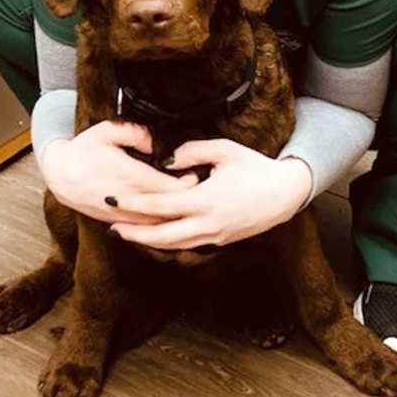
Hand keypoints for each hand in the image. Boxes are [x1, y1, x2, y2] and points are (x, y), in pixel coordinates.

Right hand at [40, 121, 197, 224]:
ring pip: (157, 223)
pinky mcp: (118, 222)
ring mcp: (122, 214)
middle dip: (186, 200)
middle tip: (201, 188)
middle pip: (167, 207)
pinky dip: (160, 225)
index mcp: (129, 175)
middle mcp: (128, 199)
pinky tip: (172, 218)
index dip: (187, 183)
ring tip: (190, 203)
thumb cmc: (85, 149)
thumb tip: (155, 143)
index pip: (167, 186)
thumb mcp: (108, 130)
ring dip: (175, 215)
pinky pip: (144, 229)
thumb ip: (135, 132)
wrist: (60, 175)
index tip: (198, 173)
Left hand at [108, 139, 312, 249]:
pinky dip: (168, 242)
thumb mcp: (225, 150)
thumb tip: (166, 160)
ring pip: (173, 245)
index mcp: (205, 200)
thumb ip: (192, 152)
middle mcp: (207, 224)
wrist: (286, 193)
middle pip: (161, 236)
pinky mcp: (220, 241)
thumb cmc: (256, 167)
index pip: (160, 207)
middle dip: (133, 232)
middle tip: (110, 225)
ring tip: (126, 233)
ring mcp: (214, 236)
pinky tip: (156, 235)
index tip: (112, 199)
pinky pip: (187, 245)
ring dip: (148, 241)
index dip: (132, 204)